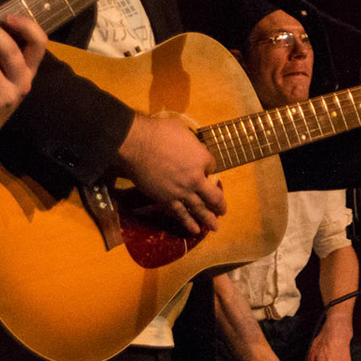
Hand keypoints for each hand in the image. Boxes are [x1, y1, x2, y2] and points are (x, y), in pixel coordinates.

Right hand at [115, 114, 224, 235]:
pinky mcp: (167, 199)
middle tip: (223, 211)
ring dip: (209, 219)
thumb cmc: (159, 132)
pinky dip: (188, 223)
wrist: (138, 145)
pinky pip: (181, 214)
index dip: (209, 168)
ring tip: (215, 227)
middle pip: (213, 195)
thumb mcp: (182, 129)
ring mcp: (183, 191)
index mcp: (203, 158)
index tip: (205, 169)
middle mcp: (197, 178)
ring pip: (200, 209)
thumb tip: (189, 144)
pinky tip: (195, 231)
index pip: (212, 167)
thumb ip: (190, 141)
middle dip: (219, 204)